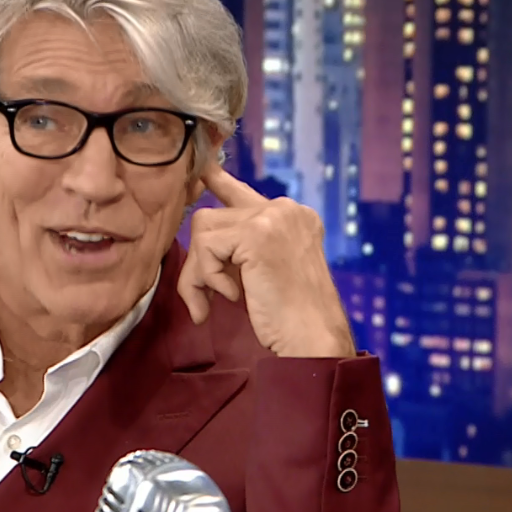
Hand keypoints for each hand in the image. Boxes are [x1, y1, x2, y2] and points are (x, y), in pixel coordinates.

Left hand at [177, 164, 355, 357]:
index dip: (218, 183)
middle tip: (201, 298)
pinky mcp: (257, 233)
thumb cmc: (290, 317)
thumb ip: (243, 247)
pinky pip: (205, 247)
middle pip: (212, 216)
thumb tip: (202, 229)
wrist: (314, 338)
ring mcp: (273, 218)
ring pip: (202, 228)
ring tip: (213, 301)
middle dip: (198, 260)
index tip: (204, 173)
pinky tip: (231, 296)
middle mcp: (286, 209)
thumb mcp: (266, 270)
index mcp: (294, 217)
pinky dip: (205, 277)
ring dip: (197, 272)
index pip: (242, 194)